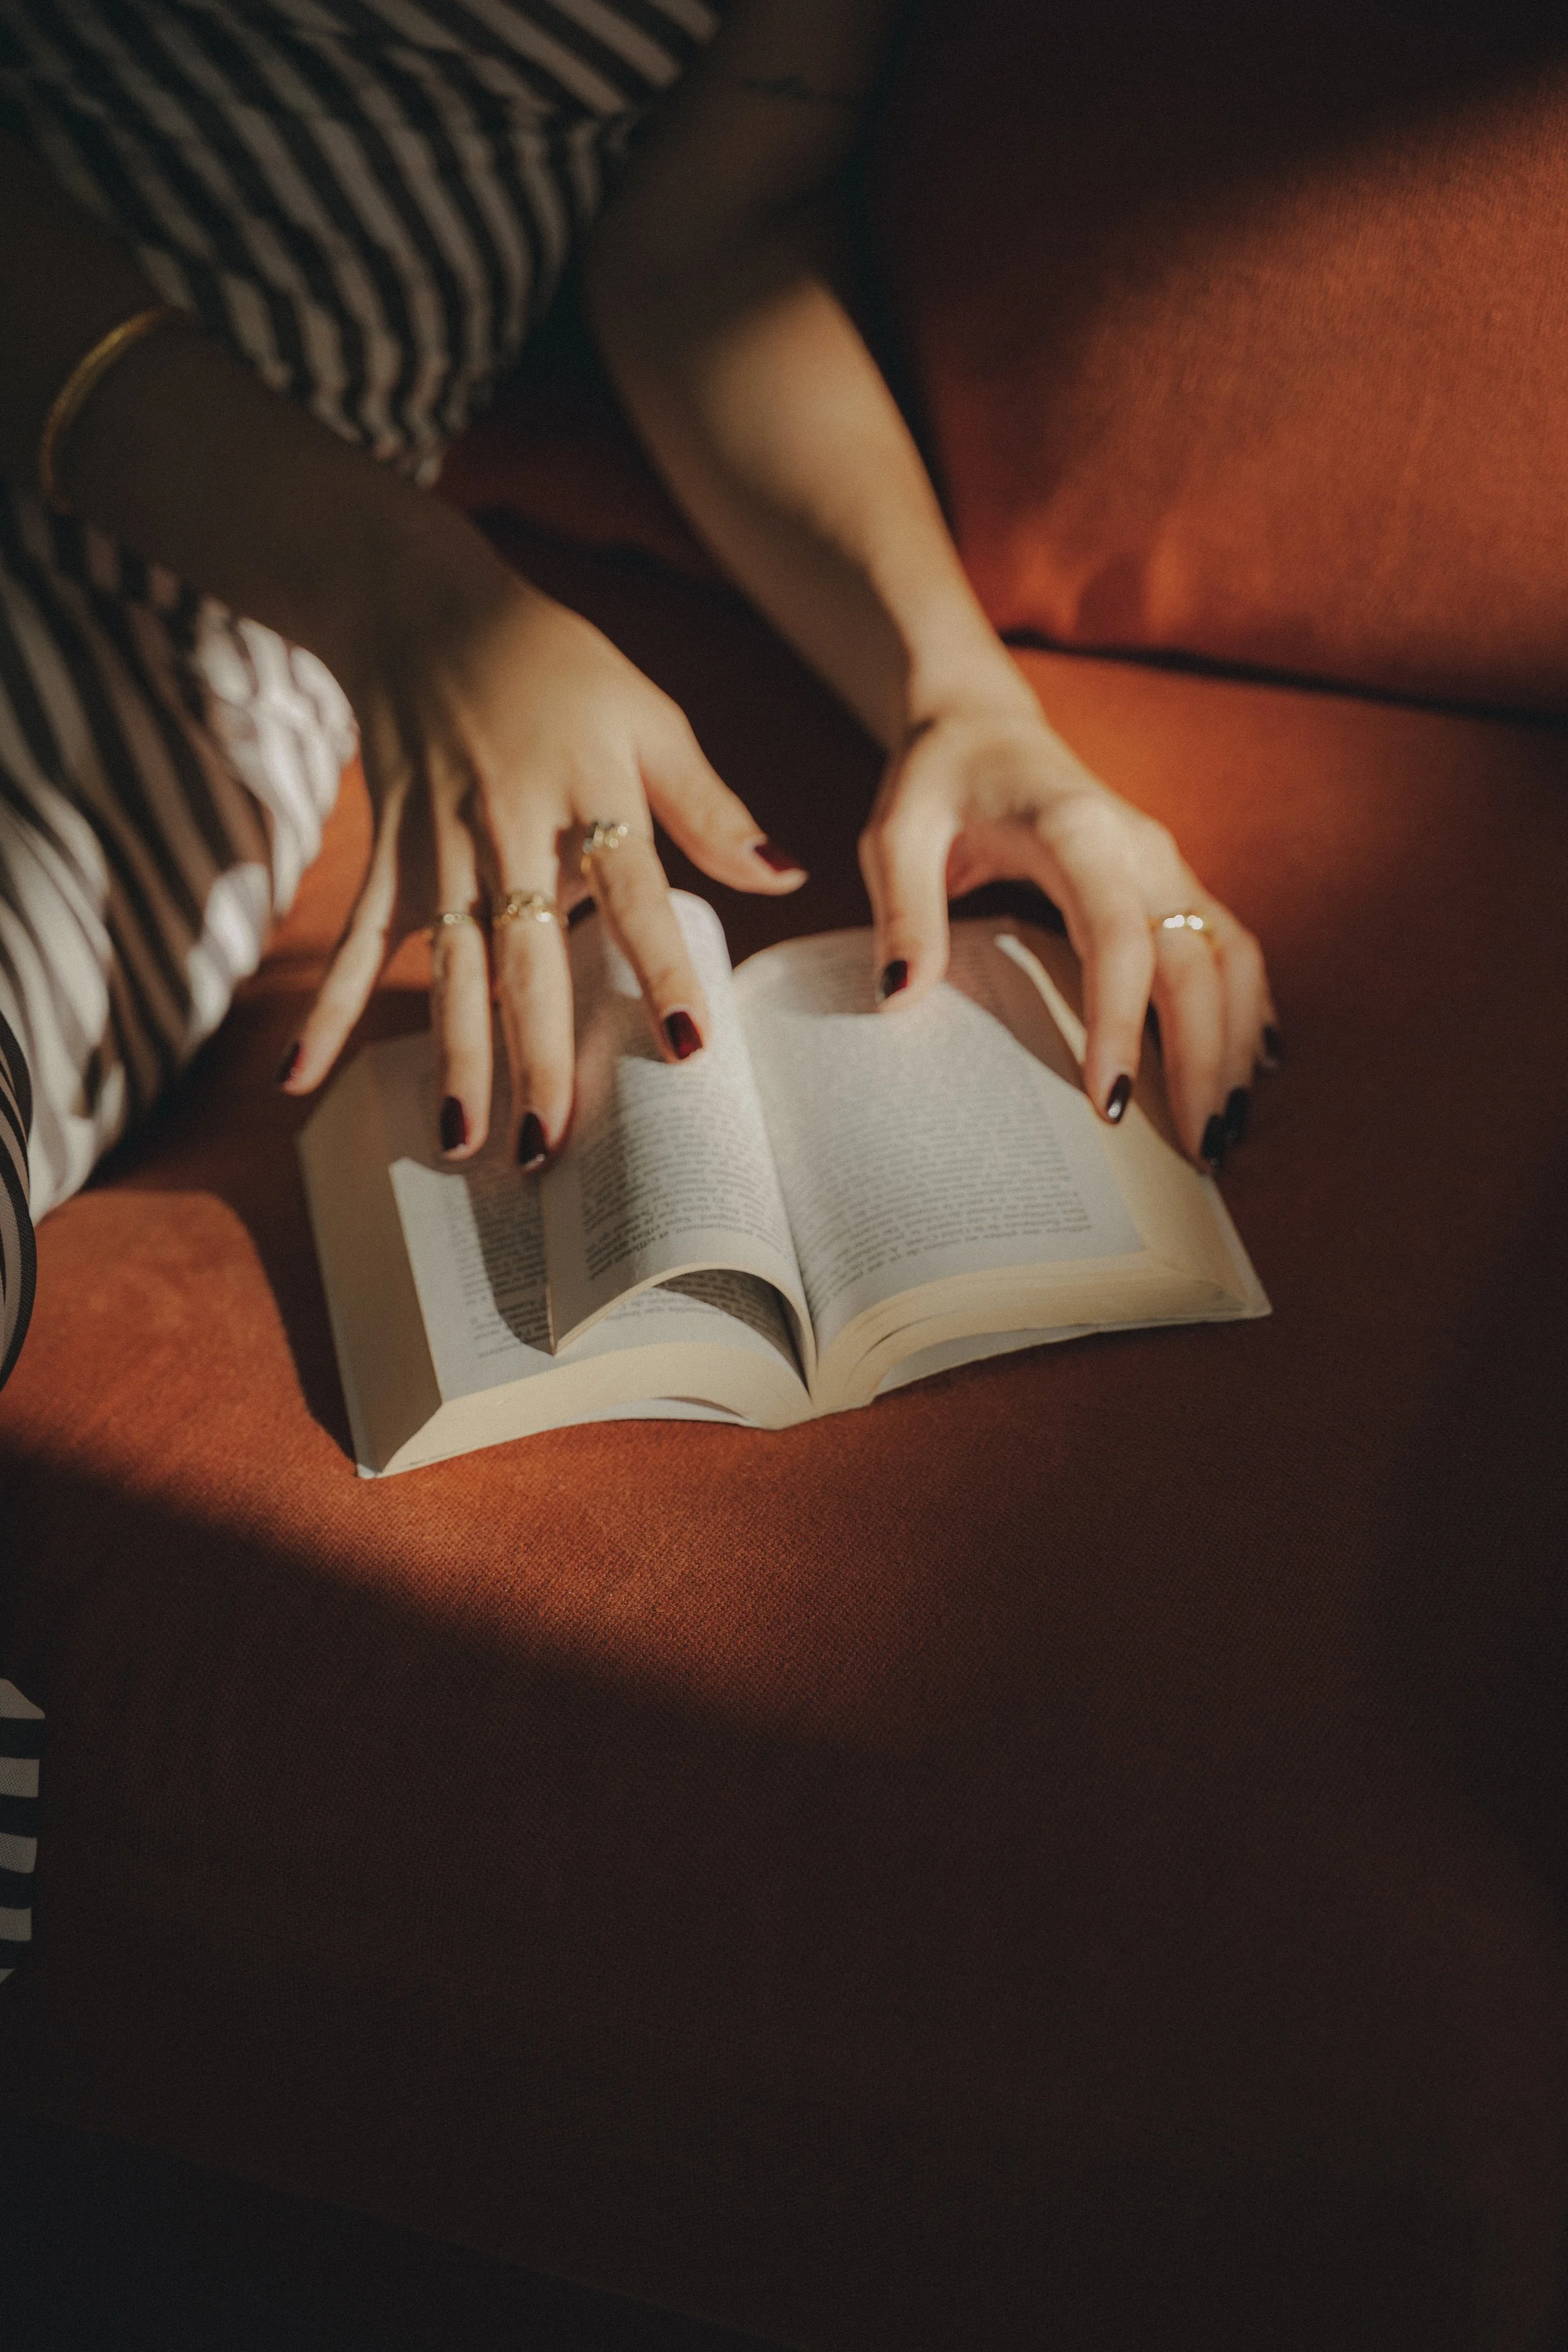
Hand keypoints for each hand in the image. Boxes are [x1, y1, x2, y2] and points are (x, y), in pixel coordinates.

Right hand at [279, 524, 804, 1164]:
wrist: (422, 605)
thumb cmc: (556, 666)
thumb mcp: (649, 715)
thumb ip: (709, 808)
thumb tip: (786, 878)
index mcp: (591, 789)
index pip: (637, 893)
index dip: (661, 969)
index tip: (686, 1048)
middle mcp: (509, 826)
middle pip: (527, 956)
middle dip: (537, 1056)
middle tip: (549, 1148)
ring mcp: (439, 844)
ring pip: (448, 967)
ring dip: (453, 1056)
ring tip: (463, 1141)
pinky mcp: (389, 852)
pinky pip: (359, 942)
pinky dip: (328, 1009)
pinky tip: (300, 1081)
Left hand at [858, 695, 1275, 1166]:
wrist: (982, 725)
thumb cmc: (938, 781)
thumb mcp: (897, 833)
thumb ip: (903, 910)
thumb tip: (901, 997)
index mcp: (1077, 831)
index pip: (1117, 940)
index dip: (1120, 1024)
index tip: (1112, 1103)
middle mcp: (1141, 848)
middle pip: (1197, 961)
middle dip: (1206, 1058)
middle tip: (1200, 1152)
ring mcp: (1167, 864)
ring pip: (1232, 958)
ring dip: (1239, 1042)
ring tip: (1227, 1127)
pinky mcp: (1173, 883)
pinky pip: (1229, 947)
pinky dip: (1248, 1010)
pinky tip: (1249, 1068)